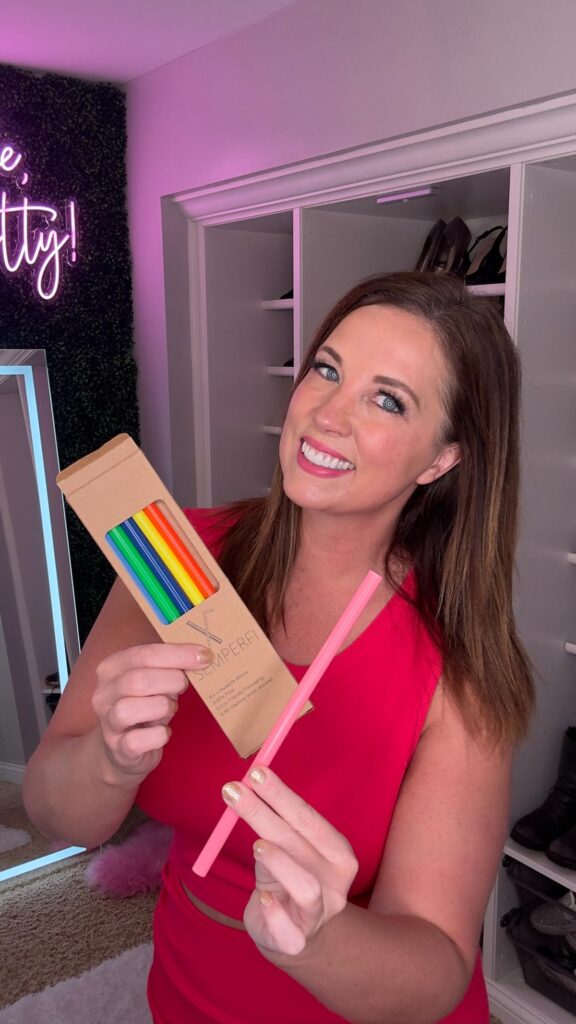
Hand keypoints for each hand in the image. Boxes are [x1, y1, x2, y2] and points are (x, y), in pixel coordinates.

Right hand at [92, 642, 211, 779]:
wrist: (127, 747)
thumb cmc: (146, 706)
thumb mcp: (156, 681)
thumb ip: (171, 667)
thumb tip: (201, 656)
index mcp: (112, 667)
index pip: (144, 654)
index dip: (177, 654)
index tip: (204, 656)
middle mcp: (104, 693)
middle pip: (138, 680)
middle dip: (171, 681)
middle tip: (184, 685)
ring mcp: (108, 722)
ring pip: (129, 709)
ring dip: (161, 707)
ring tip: (170, 708)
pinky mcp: (117, 748)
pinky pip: (137, 741)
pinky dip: (158, 735)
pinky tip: (165, 732)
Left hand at [221, 767, 357, 956]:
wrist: (296, 935)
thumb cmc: (289, 879)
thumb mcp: (286, 848)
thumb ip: (274, 821)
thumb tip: (246, 783)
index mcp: (338, 854)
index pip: (309, 818)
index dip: (282, 795)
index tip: (255, 773)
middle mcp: (335, 884)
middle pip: (302, 843)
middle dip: (266, 813)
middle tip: (235, 791)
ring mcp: (319, 915)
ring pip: (307, 888)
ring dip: (281, 863)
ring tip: (257, 845)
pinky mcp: (296, 941)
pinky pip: (287, 928)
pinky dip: (275, 911)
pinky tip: (263, 898)